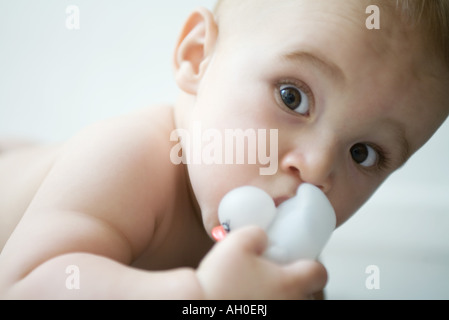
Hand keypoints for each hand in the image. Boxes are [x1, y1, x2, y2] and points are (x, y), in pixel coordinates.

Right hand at [196, 226, 327, 298]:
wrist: (199, 306)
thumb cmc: (220, 282)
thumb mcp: (238, 242)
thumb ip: (256, 234)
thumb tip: (262, 237)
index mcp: (290, 283)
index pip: (319, 273)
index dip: (313, 263)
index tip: (302, 260)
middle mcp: (289, 304)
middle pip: (307, 291)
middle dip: (294, 280)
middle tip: (276, 271)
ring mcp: (277, 317)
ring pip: (289, 303)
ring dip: (280, 294)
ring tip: (259, 286)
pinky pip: (272, 309)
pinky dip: (265, 302)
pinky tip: (249, 298)